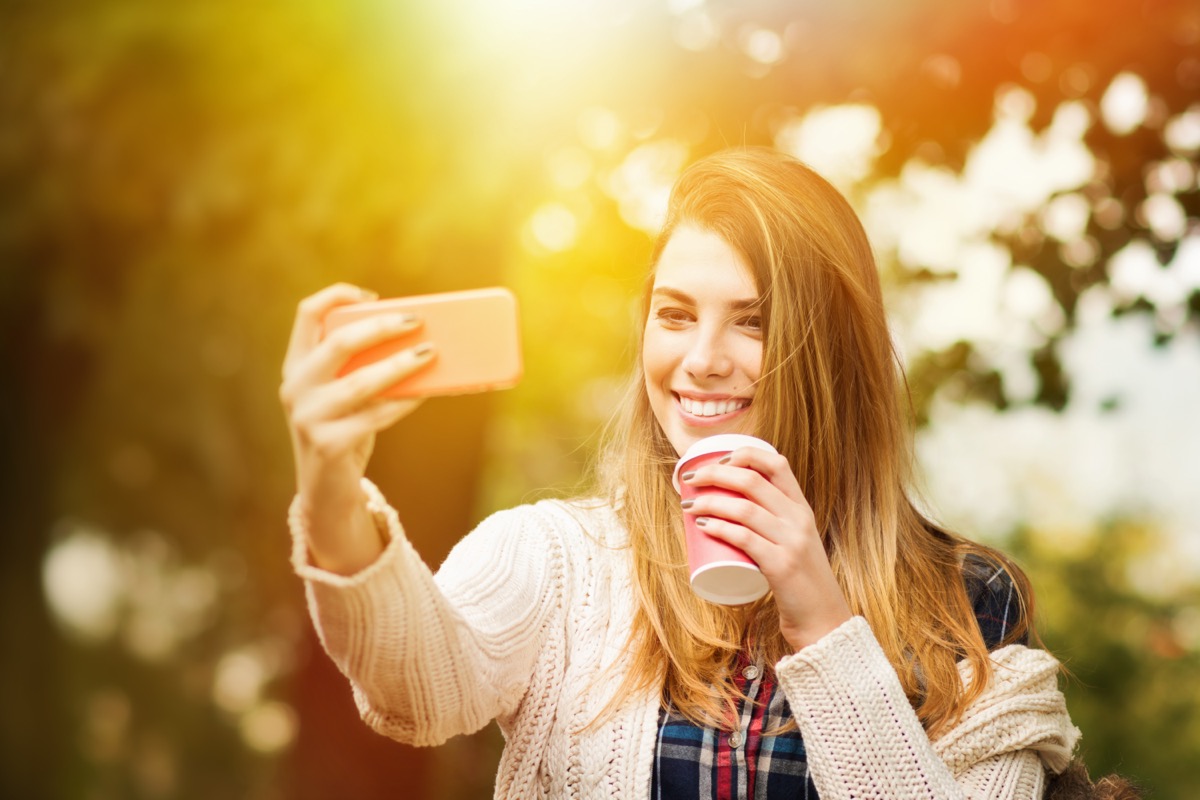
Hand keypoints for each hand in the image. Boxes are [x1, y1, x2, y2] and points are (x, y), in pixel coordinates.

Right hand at [279, 283, 435, 571]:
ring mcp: (308, 417)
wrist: (326, 490)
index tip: (373, 295)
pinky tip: (425, 392)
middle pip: (338, 342)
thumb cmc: (344, 428)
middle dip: (381, 327)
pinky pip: (374, 417)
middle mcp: (295, 387)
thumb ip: (362, 367)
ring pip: (360, 382)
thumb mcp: (343, 393)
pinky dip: (403, 402)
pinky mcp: (328, 445)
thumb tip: (421, 339)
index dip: (337, 296)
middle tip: (417, 320)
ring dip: (400, 365)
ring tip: (430, 353)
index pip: (306, 314)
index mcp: (297, 365)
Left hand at [679, 447, 852, 649]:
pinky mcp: (782, 566)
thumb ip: (775, 523)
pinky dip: (720, 528)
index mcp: (801, 508)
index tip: (718, 460)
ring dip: (709, 502)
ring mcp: (792, 542)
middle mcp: (799, 519)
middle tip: (690, 480)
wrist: (823, 619)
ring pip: (743, 508)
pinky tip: (702, 526)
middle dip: (714, 474)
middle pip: (752, 481)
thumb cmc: (799, 581)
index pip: (777, 463)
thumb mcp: (795, 541)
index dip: (745, 455)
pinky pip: (744, 538)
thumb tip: (732, 504)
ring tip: (688, 506)